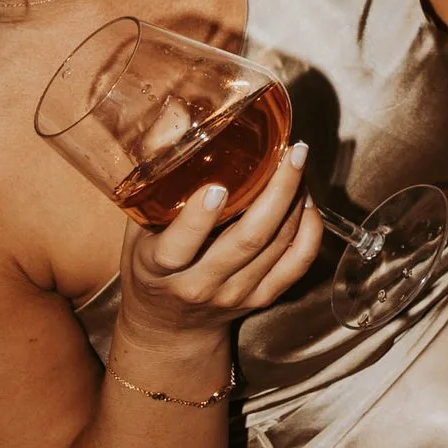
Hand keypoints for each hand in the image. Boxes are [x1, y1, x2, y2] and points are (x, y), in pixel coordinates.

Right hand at [113, 141, 324, 366]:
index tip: (217, 187)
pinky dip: (311, 231)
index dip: (199, 218)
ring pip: (277, 247)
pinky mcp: (261, 299)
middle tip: (292, 153)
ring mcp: (235, 295)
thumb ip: (154, 185)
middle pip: (248, 241)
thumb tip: (174, 119)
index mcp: (160, 268)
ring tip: (298, 165)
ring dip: (296, 202)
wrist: (168, 328)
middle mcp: (200, 285)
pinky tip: (308, 202)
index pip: (179, 246)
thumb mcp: (136, 230)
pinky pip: (297, 264)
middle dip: (277, 193)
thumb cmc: (150, 268)